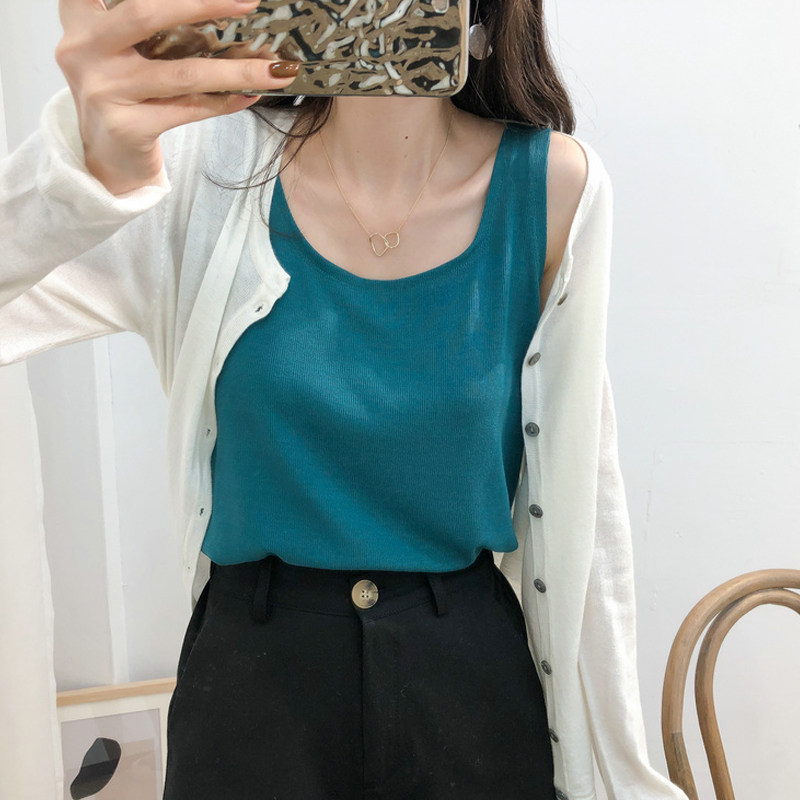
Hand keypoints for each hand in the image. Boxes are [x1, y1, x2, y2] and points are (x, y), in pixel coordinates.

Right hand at [55, 0, 300, 194]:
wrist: (106, 162)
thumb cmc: (121, 97)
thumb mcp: (120, 52)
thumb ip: (145, 26)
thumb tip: (224, 11)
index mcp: (82, 20)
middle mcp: (84, 50)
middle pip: (146, 14)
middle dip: (204, 4)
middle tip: (248, 3)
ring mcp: (104, 91)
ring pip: (182, 73)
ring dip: (236, 70)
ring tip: (274, 70)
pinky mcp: (126, 127)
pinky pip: (189, 110)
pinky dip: (224, 102)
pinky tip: (249, 96)